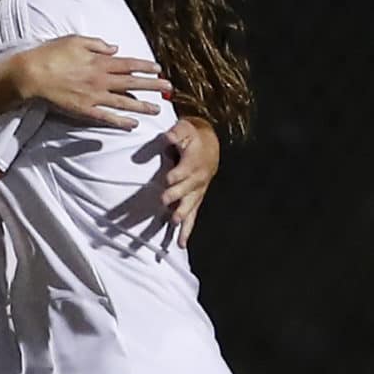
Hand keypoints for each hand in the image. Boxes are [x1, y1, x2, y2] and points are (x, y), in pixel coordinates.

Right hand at [13, 35, 167, 126]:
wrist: (32, 74)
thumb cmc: (51, 54)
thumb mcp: (75, 40)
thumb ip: (97, 44)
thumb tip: (115, 48)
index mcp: (99, 62)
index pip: (129, 64)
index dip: (145, 66)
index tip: (158, 68)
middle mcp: (101, 80)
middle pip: (132, 83)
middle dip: (152, 86)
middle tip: (169, 89)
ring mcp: (94, 96)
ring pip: (124, 102)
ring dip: (142, 106)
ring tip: (157, 110)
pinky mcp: (85, 110)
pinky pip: (107, 117)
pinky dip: (121, 121)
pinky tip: (133, 124)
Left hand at [160, 115, 219, 241]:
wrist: (210, 147)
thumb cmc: (192, 137)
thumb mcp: (185, 129)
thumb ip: (176, 132)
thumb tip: (167, 136)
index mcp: (195, 161)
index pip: (186, 169)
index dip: (178, 174)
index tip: (168, 178)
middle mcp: (198, 179)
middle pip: (187, 189)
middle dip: (176, 195)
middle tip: (164, 200)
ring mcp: (197, 192)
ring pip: (190, 205)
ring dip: (183, 215)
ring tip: (175, 223)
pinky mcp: (195, 200)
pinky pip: (192, 217)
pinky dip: (187, 231)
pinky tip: (180, 244)